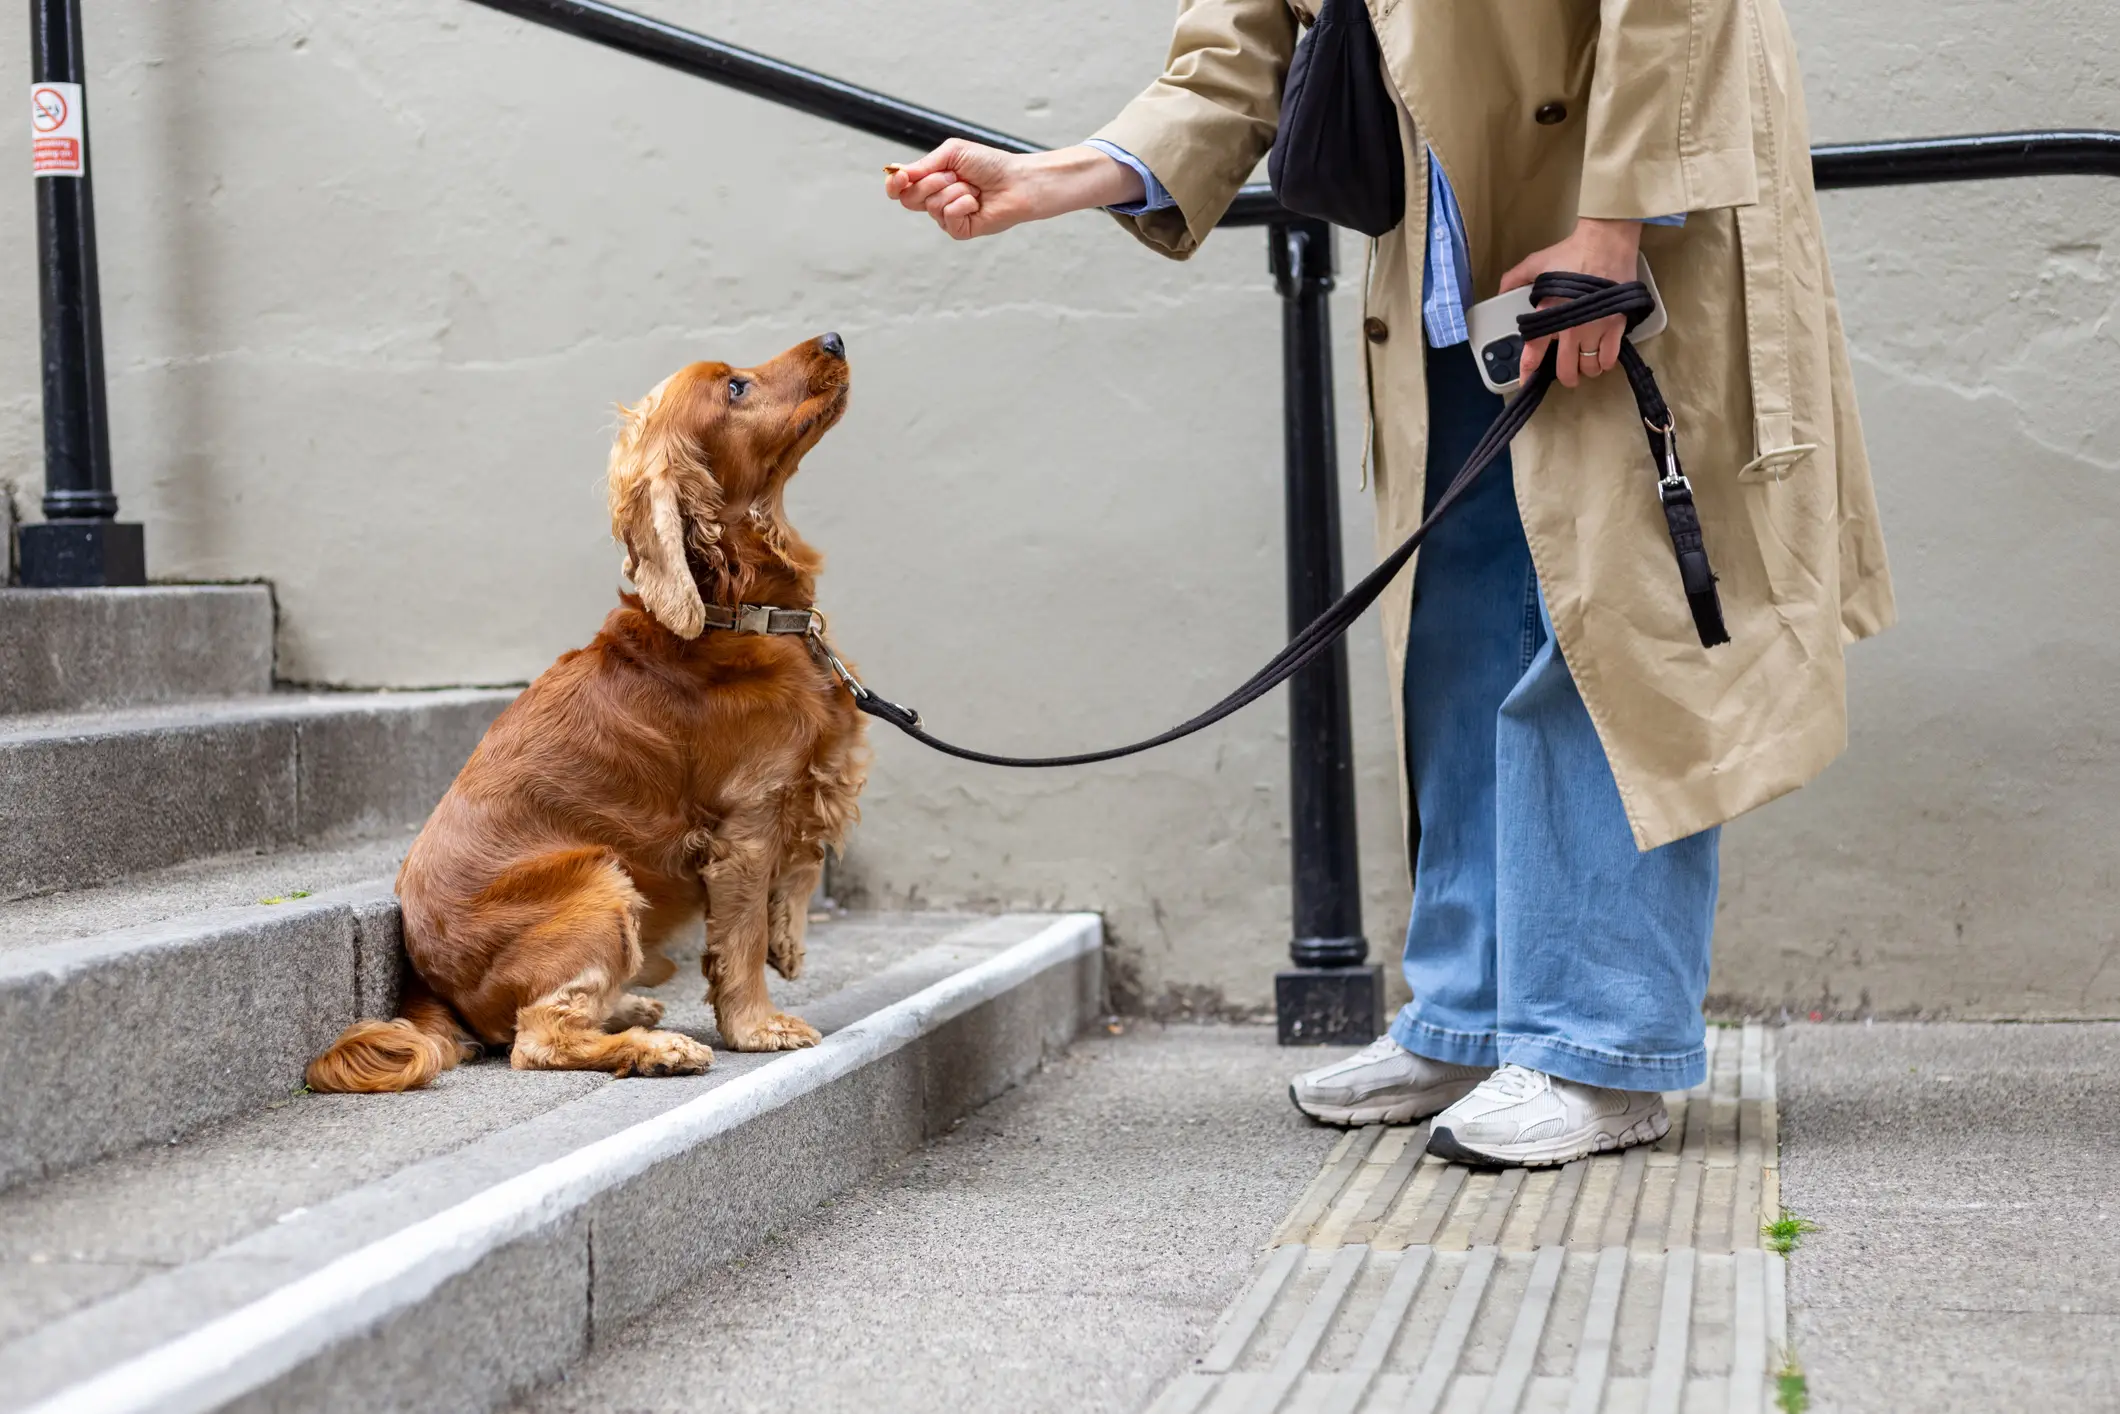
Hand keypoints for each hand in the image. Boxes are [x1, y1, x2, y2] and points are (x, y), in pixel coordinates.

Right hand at [883, 141, 1143, 240]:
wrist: (1017, 180)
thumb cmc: (990, 164)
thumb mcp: (952, 154)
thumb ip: (924, 165)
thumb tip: (898, 173)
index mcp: (932, 181)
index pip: (901, 189)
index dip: (894, 184)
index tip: (900, 176)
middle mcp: (937, 200)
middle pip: (910, 200)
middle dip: (930, 183)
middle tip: (954, 175)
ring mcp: (949, 217)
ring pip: (932, 207)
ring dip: (954, 190)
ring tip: (973, 188)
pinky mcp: (962, 230)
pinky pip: (948, 219)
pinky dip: (962, 205)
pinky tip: (977, 202)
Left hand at [1499, 218, 1644, 387]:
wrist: (1607, 241)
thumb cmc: (1571, 252)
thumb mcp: (1536, 263)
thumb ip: (1515, 279)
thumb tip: (1500, 292)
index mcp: (1549, 312)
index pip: (1535, 349)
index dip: (1529, 369)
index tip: (1527, 381)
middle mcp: (1572, 326)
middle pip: (1566, 368)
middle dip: (1565, 375)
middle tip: (1566, 373)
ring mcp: (1596, 327)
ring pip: (1590, 366)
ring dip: (1586, 368)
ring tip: (1584, 361)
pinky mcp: (1617, 324)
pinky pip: (1610, 357)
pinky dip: (1605, 362)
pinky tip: (1601, 357)